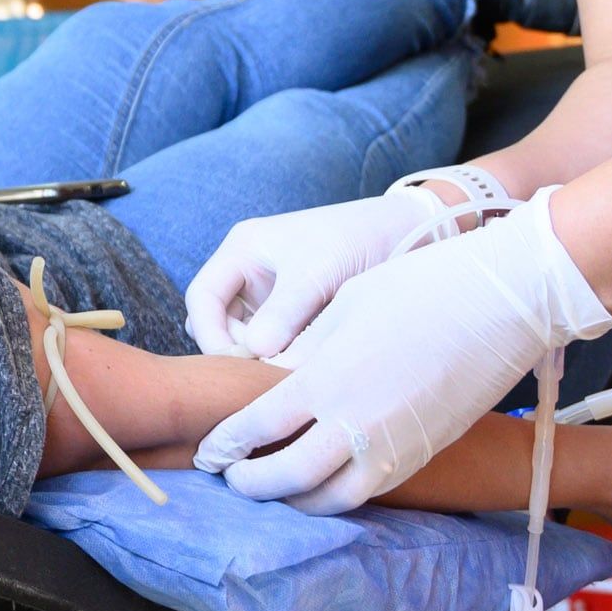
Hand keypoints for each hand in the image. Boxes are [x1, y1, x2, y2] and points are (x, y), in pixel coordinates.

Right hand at [183, 184, 444, 356]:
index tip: (236, 363)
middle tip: (261, 375)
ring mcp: (271, 295)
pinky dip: (280, 358)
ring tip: (282, 374)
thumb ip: (285, 311)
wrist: (409, 235)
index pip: (202, 297)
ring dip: (257, 358)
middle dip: (234, 350)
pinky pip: (273, 343)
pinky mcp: (294, 314)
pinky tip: (298, 370)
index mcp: (243, 250)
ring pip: (244, 337)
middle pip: (217, 322)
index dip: (210, 333)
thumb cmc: (359, 238)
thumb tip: (254, 352)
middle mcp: (250, 272)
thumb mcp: (318, 271)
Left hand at [199, 191, 611, 509]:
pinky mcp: (422, 453)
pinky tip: (323, 482)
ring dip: (296, 500)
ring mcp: (393, 443)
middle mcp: (355, 420)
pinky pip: (369, 489)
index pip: (256, 427)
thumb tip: (277, 385)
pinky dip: (338, 494)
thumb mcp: (345, 309)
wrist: (502, 302)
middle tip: (232, 479)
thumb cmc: (419, 288)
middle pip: (285, 476)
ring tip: (276, 488)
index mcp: (326, 377)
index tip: (210, 451)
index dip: (226, 445)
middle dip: (251, 483)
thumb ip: (306, 355)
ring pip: (330, 498)